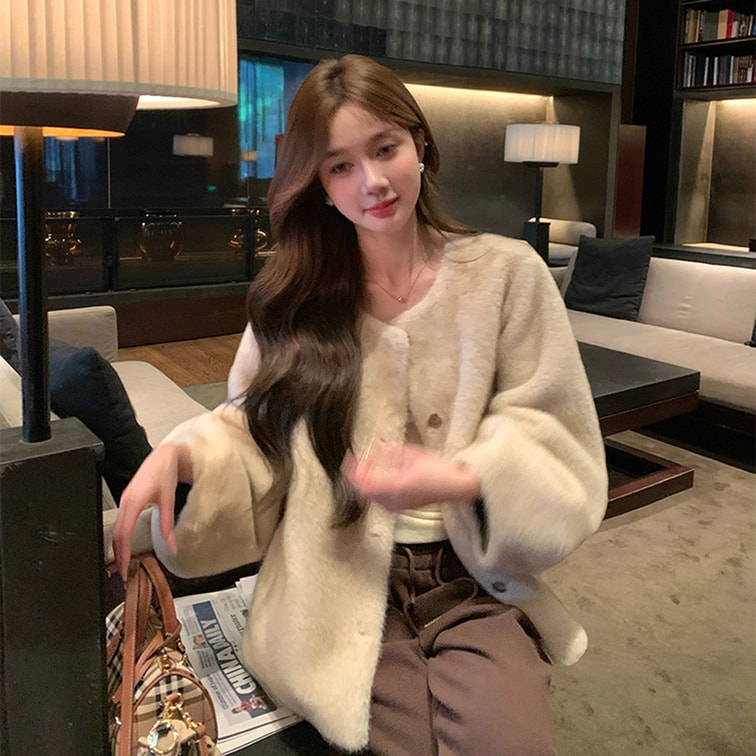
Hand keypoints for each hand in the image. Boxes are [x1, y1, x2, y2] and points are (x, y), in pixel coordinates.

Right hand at [112, 443, 191, 578]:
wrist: (164, 456)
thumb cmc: (165, 473)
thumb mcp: (169, 499)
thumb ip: (168, 524)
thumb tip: (172, 546)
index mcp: (134, 501)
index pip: (123, 533)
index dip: (122, 553)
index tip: (124, 569)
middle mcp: (125, 502)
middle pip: (115, 534)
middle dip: (117, 555)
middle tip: (122, 573)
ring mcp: (124, 501)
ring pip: (115, 529)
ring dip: (117, 547)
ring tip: (123, 564)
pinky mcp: (127, 501)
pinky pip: (119, 522)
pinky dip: (120, 537)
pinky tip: (125, 546)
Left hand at [342, 442, 479, 511]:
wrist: (456, 488)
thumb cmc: (439, 470)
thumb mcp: (414, 455)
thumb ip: (391, 453)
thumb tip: (374, 448)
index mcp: (397, 486)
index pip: (365, 483)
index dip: (354, 472)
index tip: (350, 460)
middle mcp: (395, 500)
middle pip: (365, 492)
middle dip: (358, 477)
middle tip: (357, 462)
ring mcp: (398, 506)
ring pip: (371, 497)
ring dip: (365, 483)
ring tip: (367, 468)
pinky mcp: (401, 508)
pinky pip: (380, 501)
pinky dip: (374, 490)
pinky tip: (378, 479)